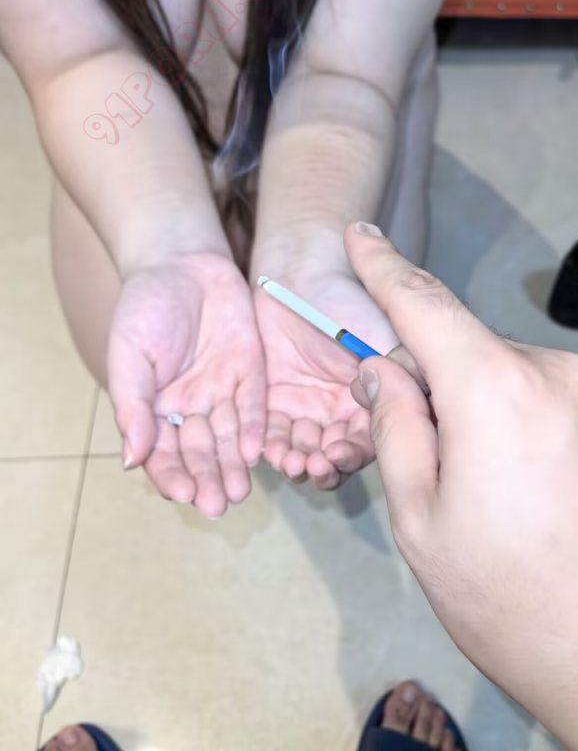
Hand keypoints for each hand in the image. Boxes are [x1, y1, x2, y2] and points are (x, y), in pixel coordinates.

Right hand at [108, 251, 265, 517]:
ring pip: (229, 437)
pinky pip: (253, 407)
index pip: (163, 453)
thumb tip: (131, 460)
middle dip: (208, 479)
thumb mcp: (130, 354)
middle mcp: (191, 407)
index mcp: (156, 408)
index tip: (182, 496)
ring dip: (233, 465)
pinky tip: (256, 451)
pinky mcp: (251, 372)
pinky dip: (253, 429)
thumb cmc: (145, 307)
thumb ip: (133, 405)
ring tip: (239, 492)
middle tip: (218, 505)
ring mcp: (222, 390)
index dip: (172, 476)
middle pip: (200, 452)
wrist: (182, 262)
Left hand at [254, 270, 397, 489]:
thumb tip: (412, 413)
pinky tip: (265, 451)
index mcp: (372, 404)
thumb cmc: (351, 300)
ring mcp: (305, 410)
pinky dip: (268, 445)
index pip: (366, 444)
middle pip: (332, 457)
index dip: (353, 456)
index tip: (338, 455)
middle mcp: (340, 415)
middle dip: (322, 467)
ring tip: (288, 461)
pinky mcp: (271, 402)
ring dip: (295, 462)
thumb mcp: (386, 337)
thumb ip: (400, 376)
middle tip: (311, 467)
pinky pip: (269, 432)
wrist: (304, 272)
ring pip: (301, 451)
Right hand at [345, 222, 577, 750]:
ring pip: (527, 381)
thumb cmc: (518, 604)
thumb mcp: (423, 525)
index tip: (363, 237)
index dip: (385, 270)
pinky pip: (573, 401)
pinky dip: (549, 427)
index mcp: (497, 391)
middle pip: (477, 356)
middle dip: (450, 394)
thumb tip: (384, 369)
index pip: (426, 306)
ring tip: (518, 503)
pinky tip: (562, 498)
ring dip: (503, 415)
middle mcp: (563, 372)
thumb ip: (397, 428)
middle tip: (452, 476)